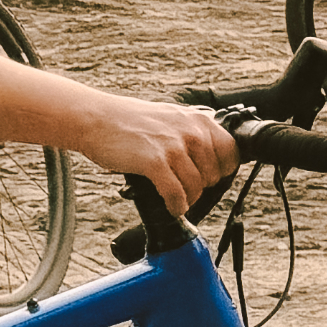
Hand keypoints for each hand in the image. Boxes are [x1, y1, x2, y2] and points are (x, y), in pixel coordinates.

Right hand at [72, 92, 240, 211]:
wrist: (96, 118)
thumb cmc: (131, 121)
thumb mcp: (172, 118)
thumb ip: (192, 133)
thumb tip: (210, 158)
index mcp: (199, 120)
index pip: (231, 152)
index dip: (222, 170)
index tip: (210, 177)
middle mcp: (191, 131)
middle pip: (214, 174)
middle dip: (202, 187)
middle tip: (187, 190)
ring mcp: (173, 146)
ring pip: (196, 186)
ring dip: (189, 199)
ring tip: (179, 201)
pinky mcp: (154, 162)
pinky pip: (176, 193)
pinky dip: (176, 206)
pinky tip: (172, 208)